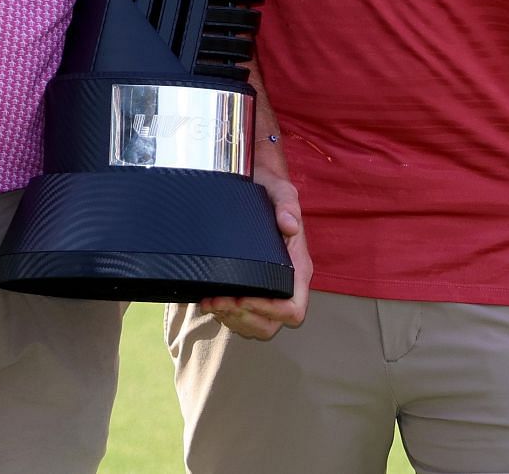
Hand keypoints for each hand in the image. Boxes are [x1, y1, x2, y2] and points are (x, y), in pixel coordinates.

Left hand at [198, 171, 310, 339]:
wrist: (258, 182)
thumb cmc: (271, 190)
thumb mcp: (281, 191)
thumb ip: (287, 205)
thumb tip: (289, 225)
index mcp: (298, 268)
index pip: (294, 308)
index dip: (269, 311)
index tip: (243, 297)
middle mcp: (286, 283)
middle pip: (272, 325)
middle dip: (243, 318)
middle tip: (219, 301)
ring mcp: (270, 288)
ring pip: (256, 326)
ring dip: (231, 319)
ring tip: (210, 302)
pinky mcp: (253, 288)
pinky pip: (243, 318)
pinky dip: (225, 315)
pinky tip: (210, 301)